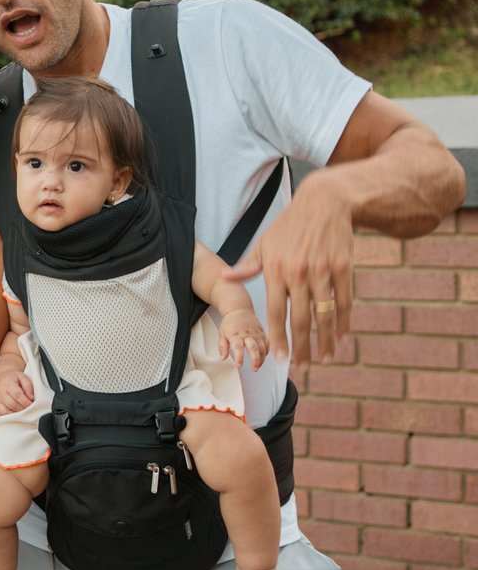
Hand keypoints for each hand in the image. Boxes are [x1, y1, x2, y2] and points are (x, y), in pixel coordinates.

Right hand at [0, 372, 34, 415]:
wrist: (0, 379)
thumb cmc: (13, 379)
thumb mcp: (22, 377)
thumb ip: (28, 386)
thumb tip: (31, 398)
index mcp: (7, 384)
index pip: (17, 395)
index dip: (25, 401)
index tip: (31, 404)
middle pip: (12, 404)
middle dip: (22, 409)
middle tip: (28, 409)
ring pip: (4, 412)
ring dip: (15, 415)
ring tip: (21, 413)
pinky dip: (6, 418)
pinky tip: (13, 415)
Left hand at [218, 309, 268, 369]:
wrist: (239, 310)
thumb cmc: (231, 322)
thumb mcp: (222, 334)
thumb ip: (222, 347)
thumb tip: (223, 357)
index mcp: (236, 334)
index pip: (238, 347)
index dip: (239, 357)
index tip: (239, 365)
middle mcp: (247, 334)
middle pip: (253, 348)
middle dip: (255, 360)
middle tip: (254, 368)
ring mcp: (256, 334)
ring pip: (262, 348)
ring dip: (261, 359)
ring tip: (258, 366)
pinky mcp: (262, 333)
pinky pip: (267, 344)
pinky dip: (266, 352)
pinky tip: (263, 357)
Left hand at [224, 170, 351, 365]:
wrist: (324, 202)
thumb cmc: (290, 225)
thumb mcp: (265, 242)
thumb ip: (247, 265)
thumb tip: (225, 277)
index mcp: (276, 269)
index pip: (276, 312)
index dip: (278, 338)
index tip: (280, 359)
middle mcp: (299, 273)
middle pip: (300, 320)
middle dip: (302, 348)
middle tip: (303, 368)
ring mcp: (323, 270)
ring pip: (324, 315)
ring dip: (325, 341)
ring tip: (325, 358)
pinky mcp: (344, 267)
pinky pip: (344, 301)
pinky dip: (344, 321)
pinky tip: (341, 336)